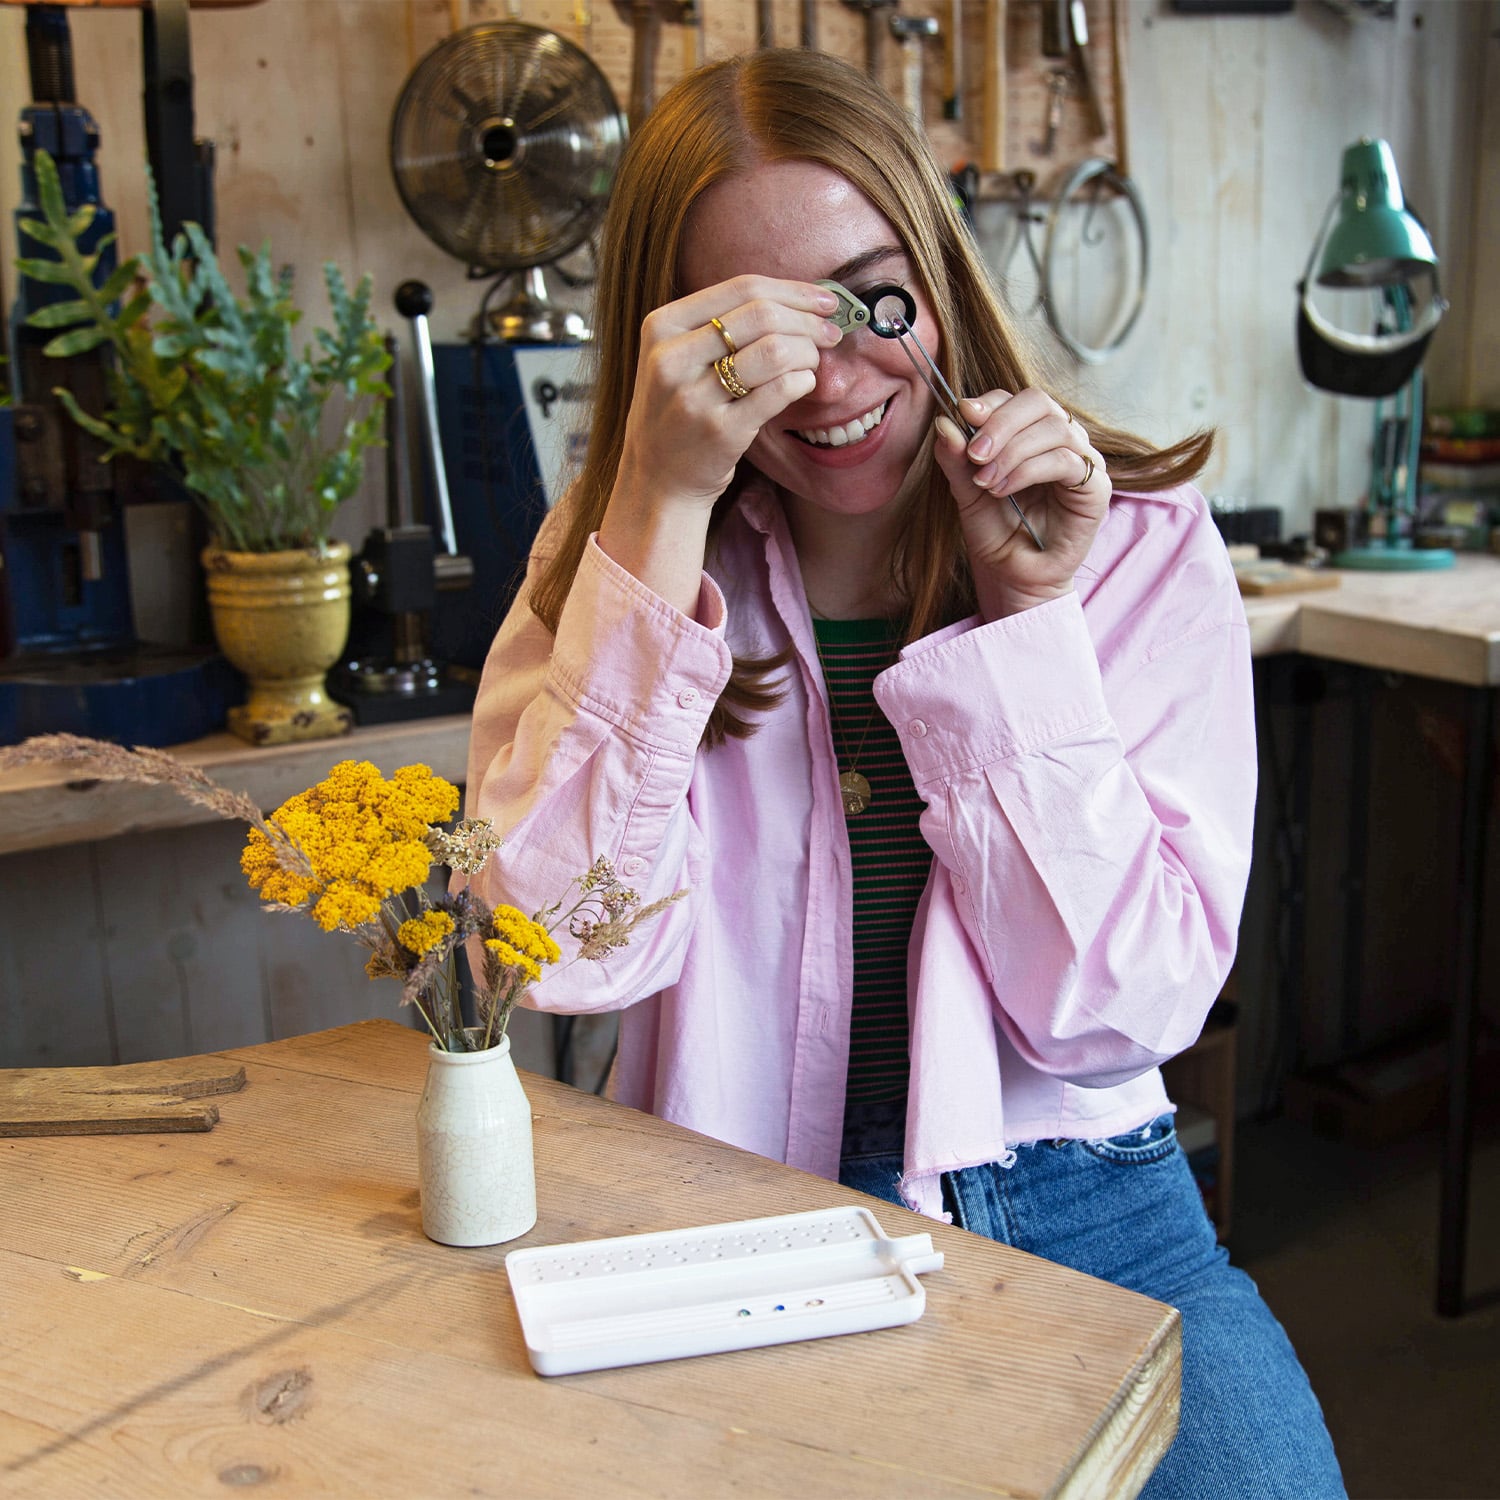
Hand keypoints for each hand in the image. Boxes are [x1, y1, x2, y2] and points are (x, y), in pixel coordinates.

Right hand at [613, 276, 840, 510]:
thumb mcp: (678, 357)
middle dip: (808, 321)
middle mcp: (673, 358)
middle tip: (830, 332)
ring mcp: (695, 396)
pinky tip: (804, 384)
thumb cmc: (679, 411)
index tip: (825, 300)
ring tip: (813, 362)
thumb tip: (799, 299)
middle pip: (762, 315)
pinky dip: (803, 381)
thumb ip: (722, 326)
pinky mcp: (721, 431)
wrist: (657, 478)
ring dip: (808, 352)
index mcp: (663, 326)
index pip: (741, 287)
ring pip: (774, 351)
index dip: (793, 291)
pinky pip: (780, 391)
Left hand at [931, 388, 1110, 620]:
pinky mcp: (1096, 487)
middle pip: (1039, 402)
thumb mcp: (967, 493)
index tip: (963, 414)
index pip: (1016, 399)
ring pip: (1053, 428)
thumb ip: (956, 459)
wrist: (1015, 577)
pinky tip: (1002, 489)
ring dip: (1011, 451)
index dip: (991, 402)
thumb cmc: (997, 534)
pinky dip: (1028, 470)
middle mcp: (1062, 441)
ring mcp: (1083, 461)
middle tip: (974, 454)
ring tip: (985, 481)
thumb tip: (944, 422)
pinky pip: (1065, 461)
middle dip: (1000, 423)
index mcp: (1033, 434)